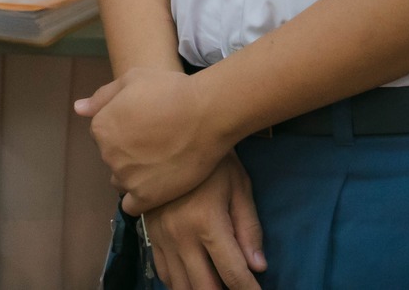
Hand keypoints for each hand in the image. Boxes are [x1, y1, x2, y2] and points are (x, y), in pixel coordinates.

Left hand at [75, 68, 234, 214]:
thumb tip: (78, 109)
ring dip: (134, 176)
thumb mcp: (132, 80)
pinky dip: (140, 198)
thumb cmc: (169, 90)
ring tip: (160, 164)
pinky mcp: (146, 197)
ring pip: (122, 181)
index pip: (104, 135)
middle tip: (157, 143)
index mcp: (101, 127)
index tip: (145, 125)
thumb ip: (102, 97)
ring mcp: (126, 178)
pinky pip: (132, 206)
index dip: (125, 129)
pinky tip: (156, 187)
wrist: (205, 114)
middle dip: (129, 152)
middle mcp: (108, 155)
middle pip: (113, 158)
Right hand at [140, 154, 265, 288]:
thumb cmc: (215, 159)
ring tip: (216, 287)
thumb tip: (258, 266)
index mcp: (207, 222)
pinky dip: (178, 282)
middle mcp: (180, 234)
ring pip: (179, 284)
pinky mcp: (150, 232)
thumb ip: (249, 228)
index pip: (232, 272)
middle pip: (204, 287)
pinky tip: (191, 279)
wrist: (172, 134)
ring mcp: (161, 235)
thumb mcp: (239, 187)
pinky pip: (162, 270)